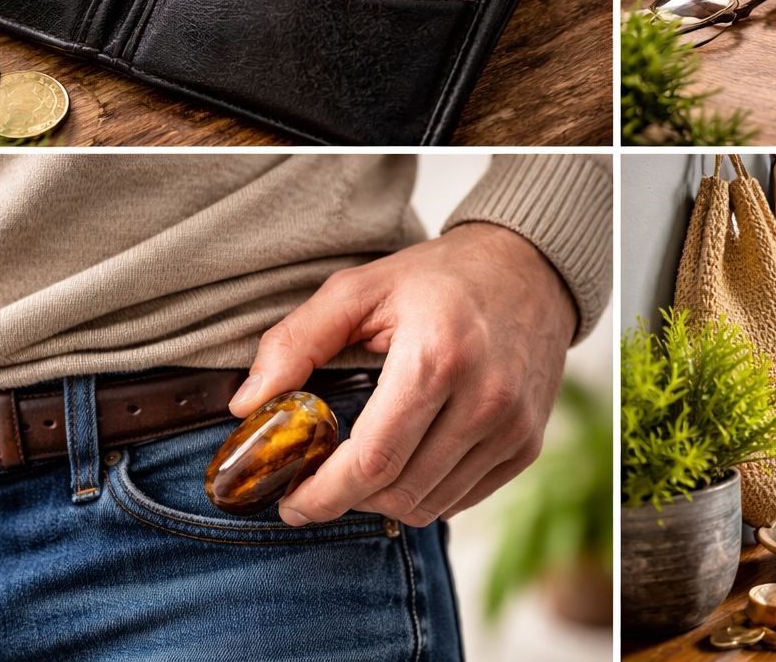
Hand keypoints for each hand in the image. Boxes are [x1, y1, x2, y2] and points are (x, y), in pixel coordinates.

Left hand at [229, 222, 576, 527]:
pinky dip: (425, 492)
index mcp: (437, 358)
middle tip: (319, 479)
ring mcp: (513, 426)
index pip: (372, 461)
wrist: (529, 270)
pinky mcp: (528, 444)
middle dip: (346, 498)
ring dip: (385, 499)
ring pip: (430, 506)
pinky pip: (462, 499)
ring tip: (364, 464)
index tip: (290, 501)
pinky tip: (408, 458)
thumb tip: (247, 405)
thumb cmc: (439, 279)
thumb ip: (296, 342)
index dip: (322, 494)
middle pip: (398, 492)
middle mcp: (485, 399)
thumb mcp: (359, 289)